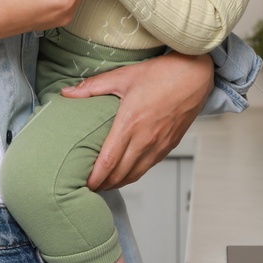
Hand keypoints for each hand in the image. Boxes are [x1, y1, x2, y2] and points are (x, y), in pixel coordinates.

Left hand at [60, 50, 213, 189]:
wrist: (195, 75)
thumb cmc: (162, 73)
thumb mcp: (123, 76)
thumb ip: (92, 87)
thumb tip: (66, 92)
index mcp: (131, 123)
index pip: (108, 161)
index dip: (95, 177)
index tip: (84, 183)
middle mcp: (146, 139)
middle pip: (120, 174)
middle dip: (103, 184)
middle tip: (89, 188)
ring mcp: (159, 144)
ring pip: (135, 174)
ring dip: (118, 183)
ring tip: (104, 184)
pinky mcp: (169, 145)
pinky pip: (149, 167)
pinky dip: (134, 174)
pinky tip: (126, 172)